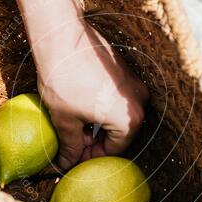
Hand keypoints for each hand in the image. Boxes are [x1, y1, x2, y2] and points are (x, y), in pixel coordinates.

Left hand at [35, 19, 148, 169]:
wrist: (61, 37)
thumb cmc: (64, 79)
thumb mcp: (64, 120)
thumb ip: (70, 147)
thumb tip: (65, 165)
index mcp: (130, 119)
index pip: (115, 150)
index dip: (92, 157)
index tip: (75, 157)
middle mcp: (139, 101)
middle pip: (119, 132)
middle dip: (96, 141)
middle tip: (73, 142)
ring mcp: (134, 83)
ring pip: (117, 114)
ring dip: (97, 124)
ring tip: (73, 123)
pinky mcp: (125, 70)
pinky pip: (116, 97)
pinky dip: (101, 106)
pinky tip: (79, 104)